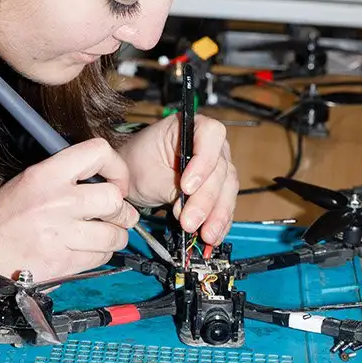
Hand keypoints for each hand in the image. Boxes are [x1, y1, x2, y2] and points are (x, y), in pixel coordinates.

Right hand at [0, 138, 139, 293]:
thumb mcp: (25, 183)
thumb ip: (63, 176)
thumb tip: (104, 178)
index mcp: (45, 175)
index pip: (98, 152)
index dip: (116, 167)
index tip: (114, 182)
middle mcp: (56, 201)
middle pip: (114, 199)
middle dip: (121, 210)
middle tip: (116, 215)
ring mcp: (61, 233)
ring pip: (114, 233)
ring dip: (116, 236)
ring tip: (106, 235)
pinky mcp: (64, 262)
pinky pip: (102, 256)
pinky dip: (101, 254)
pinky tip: (88, 250)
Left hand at [115, 114, 238, 244]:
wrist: (134, 173)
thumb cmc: (138, 163)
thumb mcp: (150, 174)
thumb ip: (174, 190)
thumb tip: (191, 212)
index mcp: (192, 126)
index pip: (211, 137)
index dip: (203, 162)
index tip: (186, 187)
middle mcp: (212, 144)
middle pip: (221, 171)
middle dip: (206, 201)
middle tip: (190, 222)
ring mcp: (218, 165)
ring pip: (227, 190)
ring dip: (217, 216)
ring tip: (205, 235)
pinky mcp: (218, 187)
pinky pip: (225, 204)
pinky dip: (219, 222)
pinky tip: (213, 236)